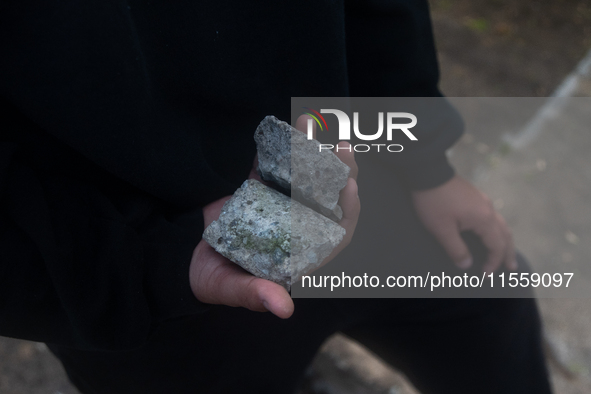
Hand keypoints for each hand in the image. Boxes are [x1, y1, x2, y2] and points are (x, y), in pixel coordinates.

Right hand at [189, 115, 359, 318]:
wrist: (183, 256)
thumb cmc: (211, 279)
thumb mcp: (229, 288)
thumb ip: (254, 295)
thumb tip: (284, 309)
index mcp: (300, 251)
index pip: (335, 232)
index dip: (347, 210)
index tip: (350, 186)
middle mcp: (297, 226)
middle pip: (327, 198)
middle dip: (339, 172)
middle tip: (343, 146)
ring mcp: (280, 203)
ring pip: (305, 175)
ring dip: (313, 150)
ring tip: (314, 124)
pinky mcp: (261, 187)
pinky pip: (275, 163)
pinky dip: (281, 146)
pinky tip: (288, 126)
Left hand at [411, 175, 516, 272]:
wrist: (428, 172)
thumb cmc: (433, 202)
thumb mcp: (441, 229)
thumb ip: (456, 249)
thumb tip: (466, 265)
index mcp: (483, 219)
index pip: (496, 246)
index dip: (493, 262)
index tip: (485, 275)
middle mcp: (488, 209)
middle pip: (505, 235)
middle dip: (507, 253)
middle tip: (512, 268)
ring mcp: (483, 201)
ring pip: (500, 224)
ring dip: (504, 241)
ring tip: (505, 253)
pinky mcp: (475, 197)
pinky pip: (492, 217)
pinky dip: (496, 230)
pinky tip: (490, 233)